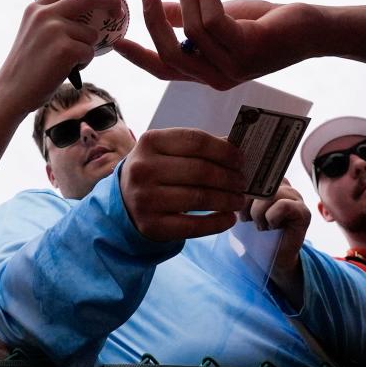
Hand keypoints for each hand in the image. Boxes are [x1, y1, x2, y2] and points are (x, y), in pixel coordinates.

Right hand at [0, 0, 121, 115]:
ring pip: (91, 33)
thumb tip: (86, 12)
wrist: (11, 92)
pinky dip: (84, 62)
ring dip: (86, 49)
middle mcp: (45, 14)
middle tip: (120, 11)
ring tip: (66, 62)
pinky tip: (65, 70)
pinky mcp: (64, 49)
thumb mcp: (33, 33)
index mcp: (36, 8)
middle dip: (110, 0)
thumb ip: (53, 19)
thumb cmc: (27, 68)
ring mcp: (54, 30)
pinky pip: (90, 52)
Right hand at [112, 0, 321, 89]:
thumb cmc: (268, 24)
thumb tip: (163, 9)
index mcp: (208, 73)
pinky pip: (212, 20)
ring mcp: (233, 67)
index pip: (165, 70)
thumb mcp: (223, 20)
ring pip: (191, 31)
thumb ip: (191, 19)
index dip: (139, 57)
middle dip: (153, 22)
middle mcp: (217, 77)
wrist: (312, 30)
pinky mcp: (247, 49)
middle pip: (170, 55)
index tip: (117, 41)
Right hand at [119, 128, 245, 241]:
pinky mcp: (152, 225)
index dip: (224, 150)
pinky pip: (193, 225)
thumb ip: (197, 147)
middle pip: (200, 171)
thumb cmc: (154, 170)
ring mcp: (146, 198)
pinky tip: (228, 218)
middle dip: (229, 177)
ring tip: (238, 200)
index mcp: (150, 142)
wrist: (123, 200)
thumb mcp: (166, 151)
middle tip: (242, 182)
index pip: (196, 141)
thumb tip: (234, 148)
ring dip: (227, 200)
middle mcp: (144, 168)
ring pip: (199, 198)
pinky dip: (217, 223)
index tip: (240, 159)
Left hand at [247, 178, 310, 278]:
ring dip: (258, 214)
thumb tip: (231, 182)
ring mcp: (296, 196)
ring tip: (261, 225)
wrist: (267, 257)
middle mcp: (284, 184)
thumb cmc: (252, 232)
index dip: (241, 189)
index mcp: (268, 180)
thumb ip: (237, 193)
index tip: (237, 206)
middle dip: (247, 203)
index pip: (252, 171)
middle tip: (247, 219)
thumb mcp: (239, 209)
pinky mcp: (303, 212)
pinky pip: (283, 206)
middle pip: (259, 182)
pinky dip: (271, 218)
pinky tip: (273, 227)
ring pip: (269, 194)